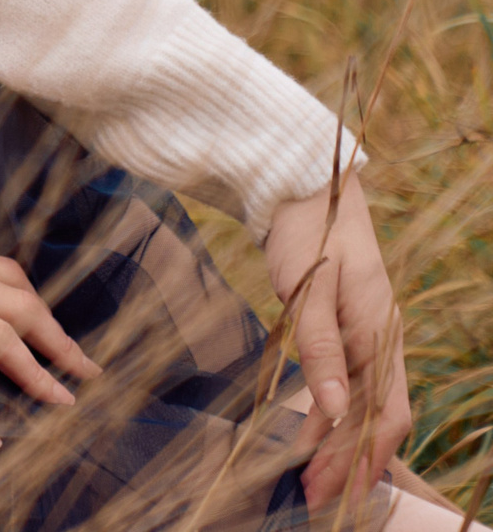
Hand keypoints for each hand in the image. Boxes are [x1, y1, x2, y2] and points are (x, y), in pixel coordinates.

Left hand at [264, 172, 411, 505]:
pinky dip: (330, 417)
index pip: (386, 417)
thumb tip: (334, 409)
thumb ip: (320, 348)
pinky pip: (345, 387)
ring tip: (310, 481)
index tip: (332, 491)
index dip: (362, 458)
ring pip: (360, 408)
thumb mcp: (310, 290)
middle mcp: (381, 343)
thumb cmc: (309, 235)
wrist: (305, 191)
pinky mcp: (342, 330)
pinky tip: (310, 437)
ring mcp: (365, 338)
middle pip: (374, 422)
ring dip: (338, 446)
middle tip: (315, 500)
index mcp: (382, 337)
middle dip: (348, 465)